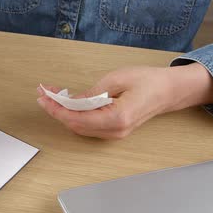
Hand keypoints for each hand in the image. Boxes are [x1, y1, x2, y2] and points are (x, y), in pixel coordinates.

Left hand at [37, 64, 212, 138]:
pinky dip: (74, 115)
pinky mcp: (113, 130)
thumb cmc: (148, 81)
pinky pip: (88, 126)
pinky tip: (66, 103)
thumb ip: (91, 93)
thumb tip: (70, 100)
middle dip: (56, 110)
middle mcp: (115, 131)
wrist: (169, 91)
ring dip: (63, 113)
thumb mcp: (116, 79)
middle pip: (76, 125)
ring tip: (51, 96)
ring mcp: (115, 133)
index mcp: (118, 118)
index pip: (79, 118)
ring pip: (80, 127)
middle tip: (43, 94)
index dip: (58, 109)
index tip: (45, 98)